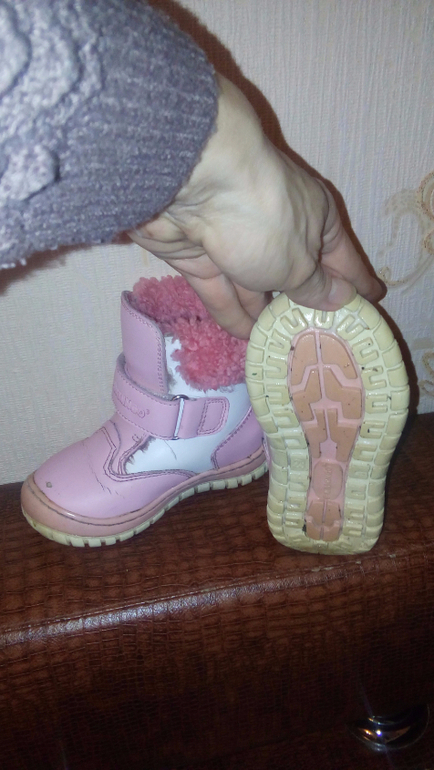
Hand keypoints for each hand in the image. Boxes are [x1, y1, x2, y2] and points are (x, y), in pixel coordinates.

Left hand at [129, 75, 382, 338]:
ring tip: (281, 347)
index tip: (371, 300)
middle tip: (319, 338)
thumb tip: (338, 298)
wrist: (191, 183)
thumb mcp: (298, 264)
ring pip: (254, 283)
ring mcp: (235, 238)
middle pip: (295, 271)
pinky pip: (220, 288)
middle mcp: (277, 224)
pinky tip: (246, 338)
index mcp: (315, 216)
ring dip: (265, 313)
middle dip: (305, 302)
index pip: (341, 254)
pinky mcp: (198, 252)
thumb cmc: (265, 220)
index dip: (356, 279)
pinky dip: (232, 311)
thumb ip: (315, 287)